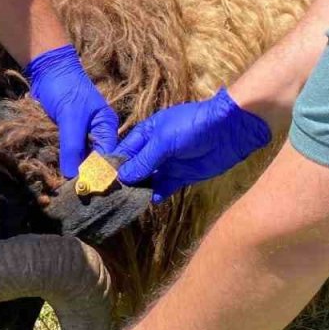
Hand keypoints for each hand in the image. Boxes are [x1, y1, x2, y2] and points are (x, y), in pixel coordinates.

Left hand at [25, 44, 119, 177]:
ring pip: (80, 158)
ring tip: (65, 189)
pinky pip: (68, 153)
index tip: (88, 190)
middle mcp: (98, 133)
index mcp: (107, 127)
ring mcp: (82, 134)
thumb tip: (73, 176)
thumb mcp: (70, 117)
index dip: (99, 173)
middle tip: (75, 194)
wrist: (47, 69)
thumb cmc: (64, 88)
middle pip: (95, 161)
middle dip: (86, 175)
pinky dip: (64, 161)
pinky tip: (59, 174)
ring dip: (73, 170)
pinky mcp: (67, 135)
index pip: (108, 157)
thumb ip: (73, 146)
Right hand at [114, 88, 271, 202]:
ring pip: (148, 179)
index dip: (112, 165)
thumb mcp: (163, 141)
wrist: (228, 130)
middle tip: (110, 197)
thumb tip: (122, 177)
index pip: (123, 151)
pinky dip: (157, 194)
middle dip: (124, 180)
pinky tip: (149, 201)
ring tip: (126, 203)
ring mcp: (168, 163)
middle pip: (134, 167)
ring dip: (139, 189)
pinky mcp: (182, 176)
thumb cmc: (191, 126)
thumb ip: (143, 160)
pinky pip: (165, 187)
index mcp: (146, 134)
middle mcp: (154, 149)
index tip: (99, 181)